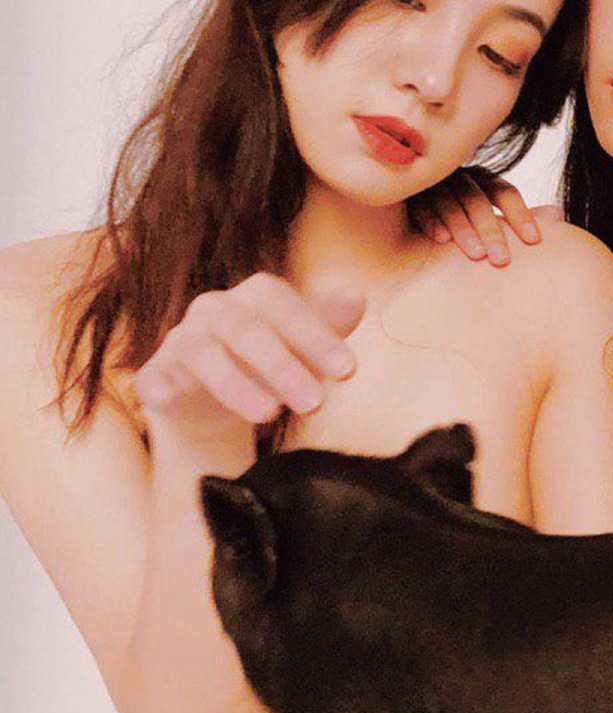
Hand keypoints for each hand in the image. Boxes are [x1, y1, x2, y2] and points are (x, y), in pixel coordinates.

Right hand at [133, 273, 362, 438]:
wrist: (213, 395)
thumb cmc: (269, 362)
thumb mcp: (305, 346)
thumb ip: (329, 324)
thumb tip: (356, 298)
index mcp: (256, 297)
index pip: (284, 305)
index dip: (315, 336)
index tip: (348, 371)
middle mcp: (216, 310)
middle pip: (247, 330)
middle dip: (283, 367)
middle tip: (316, 404)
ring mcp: (183, 339)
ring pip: (204, 354)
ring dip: (237, 385)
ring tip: (270, 414)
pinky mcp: (157, 373)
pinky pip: (157, 378)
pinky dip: (166, 388)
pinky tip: (175, 400)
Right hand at [409, 166, 561, 266]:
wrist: (414, 205)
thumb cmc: (463, 215)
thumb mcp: (491, 213)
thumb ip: (520, 215)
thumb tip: (559, 213)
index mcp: (483, 180)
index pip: (506, 193)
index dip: (521, 216)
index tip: (534, 242)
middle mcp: (459, 177)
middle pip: (478, 199)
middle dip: (492, 230)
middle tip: (502, 261)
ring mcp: (432, 183)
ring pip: (451, 201)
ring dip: (463, 227)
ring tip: (475, 255)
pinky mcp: (407, 193)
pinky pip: (420, 205)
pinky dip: (431, 220)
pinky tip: (440, 240)